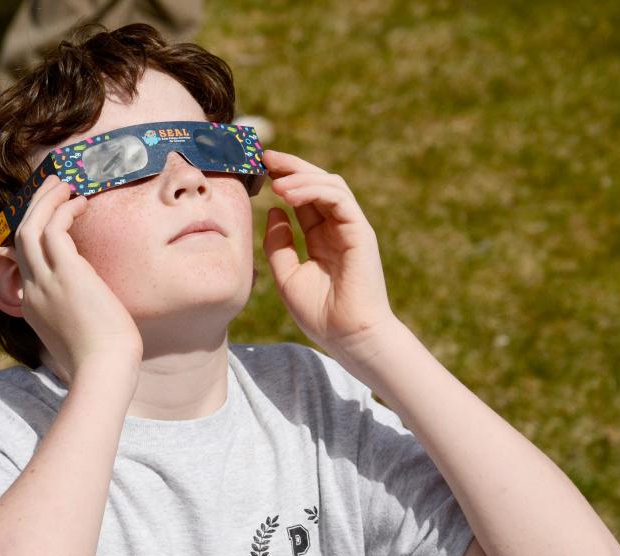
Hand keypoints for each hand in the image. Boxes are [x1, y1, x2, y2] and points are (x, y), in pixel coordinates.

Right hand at [12, 175, 142, 372]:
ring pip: (31, 227)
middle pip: (21, 237)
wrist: (104, 372)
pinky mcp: (66, 275)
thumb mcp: (83, 334)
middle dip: (35, 208)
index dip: (35, 234)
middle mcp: (34, 291)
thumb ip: (81, 314)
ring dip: (45, 201)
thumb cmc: (105, 361)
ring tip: (65, 184)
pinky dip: (63, 211)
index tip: (52, 217)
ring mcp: (46, 282)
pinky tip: (81, 203)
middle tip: (52, 187)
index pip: (24, 261)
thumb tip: (97, 306)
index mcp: (35, 307)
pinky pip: (54, 230)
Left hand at [262, 150, 394, 358]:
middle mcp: (338, 228)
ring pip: (329, 184)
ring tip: (274, 178)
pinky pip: (339, 199)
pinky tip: (291, 194)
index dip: (283, 180)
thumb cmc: (320, 313)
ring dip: (301, 176)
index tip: (258, 169)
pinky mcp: (361, 231)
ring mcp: (351, 228)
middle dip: (292, 166)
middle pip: (317, 183)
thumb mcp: (287, 276)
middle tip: (265, 156)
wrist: (348, 336)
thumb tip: (273, 211)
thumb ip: (279, 244)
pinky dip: (315, 191)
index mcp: (321, 238)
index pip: (303, 198)